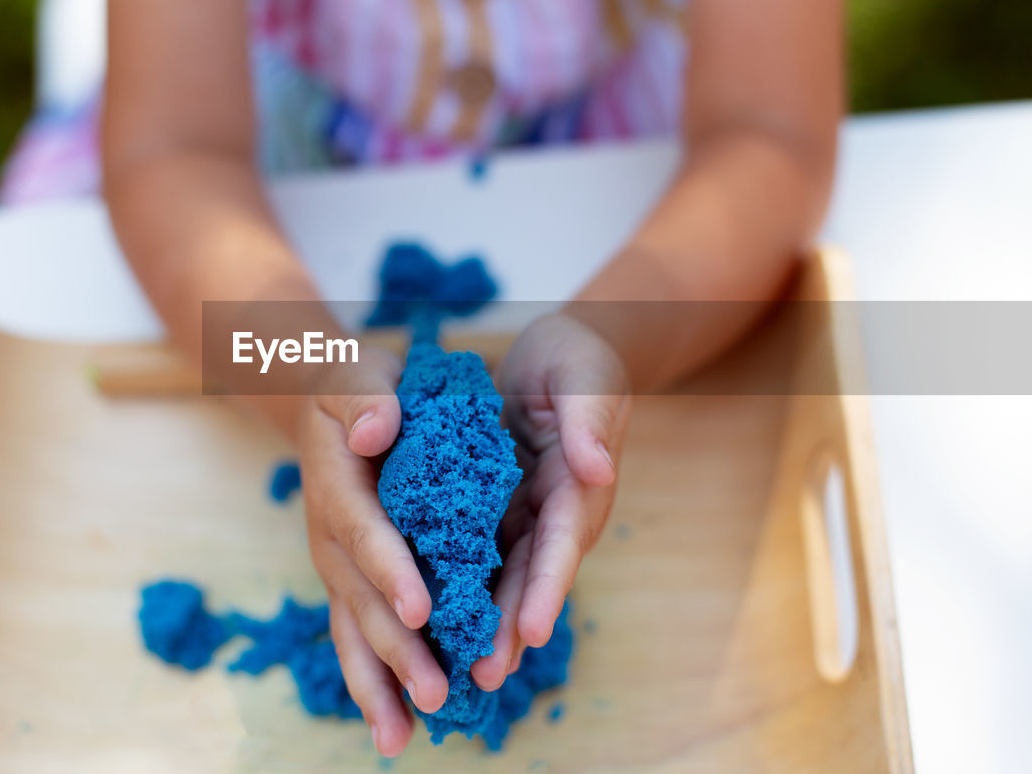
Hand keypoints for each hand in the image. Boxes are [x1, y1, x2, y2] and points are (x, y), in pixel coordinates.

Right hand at [299, 348, 448, 755]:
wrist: (328, 405)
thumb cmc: (354, 386)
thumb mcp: (357, 373)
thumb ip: (365, 395)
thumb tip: (378, 428)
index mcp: (338, 484)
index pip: (365, 530)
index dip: (390, 569)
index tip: (421, 608)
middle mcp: (331, 537)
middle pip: (361, 598)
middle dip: (397, 648)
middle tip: (434, 689)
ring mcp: (338, 566)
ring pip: (354, 631)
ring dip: (380, 683)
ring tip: (403, 736)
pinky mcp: (350, 583)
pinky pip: (357, 637)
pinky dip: (373, 685)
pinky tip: (395, 730)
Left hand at [471, 313, 630, 689]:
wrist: (559, 355)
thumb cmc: (577, 361)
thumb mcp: (587, 377)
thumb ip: (590, 420)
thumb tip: (598, 469)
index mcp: (579, 486)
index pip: (563, 541)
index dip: (547, 586)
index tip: (531, 629)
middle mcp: (554, 512)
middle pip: (532, 577)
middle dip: (510, 628)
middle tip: (484, 676)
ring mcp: (525, 516)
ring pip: (504, 578)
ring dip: (485, 625)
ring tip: (459, 675)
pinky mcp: (497, 511)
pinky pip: (479, 557)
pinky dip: (462, 591)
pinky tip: (433, 627)